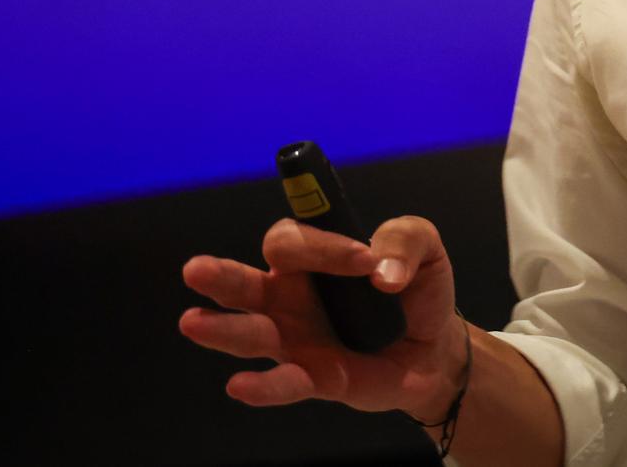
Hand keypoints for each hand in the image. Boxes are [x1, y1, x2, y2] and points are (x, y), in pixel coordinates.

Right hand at [179, 214, 465, 419]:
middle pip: (246, 283)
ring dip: (224, 330)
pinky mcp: (315, 378)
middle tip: (194, 270)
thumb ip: (405, 240)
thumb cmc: (416, 290)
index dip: (321, 247)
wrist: (435, 348)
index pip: (293, 242)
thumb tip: (383, 274)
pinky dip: (263, 386)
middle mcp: (290, 297)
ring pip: (252, 334)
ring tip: (192, 323)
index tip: (364, 258)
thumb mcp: (424, 249)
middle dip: (220, 276)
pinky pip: (283, 383)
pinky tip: (240, 385)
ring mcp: (296, 340)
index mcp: (311, 258)